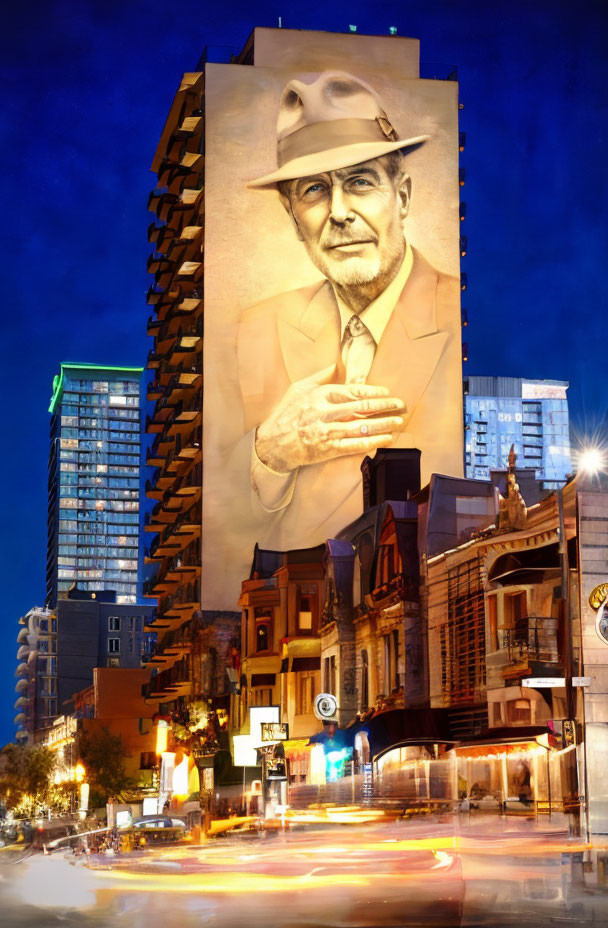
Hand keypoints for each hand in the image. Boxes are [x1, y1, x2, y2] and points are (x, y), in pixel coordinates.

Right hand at [254, 364, 404, 472]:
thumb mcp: (298, 388)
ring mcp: (328, 432)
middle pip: (363, 407)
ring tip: (398, 421)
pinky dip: (372, 442)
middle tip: (401, 405)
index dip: (374, 391)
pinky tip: (385, 439)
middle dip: (385, 406)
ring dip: (384, 424)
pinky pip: (355, 445)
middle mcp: (325, 412)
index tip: (387, 392)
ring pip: (362, 426)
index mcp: (320, 395)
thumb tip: (335, 365)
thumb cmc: (285, 414)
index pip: (354, 391)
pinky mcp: (328, 449)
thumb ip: (319, 376)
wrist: (273, 444)